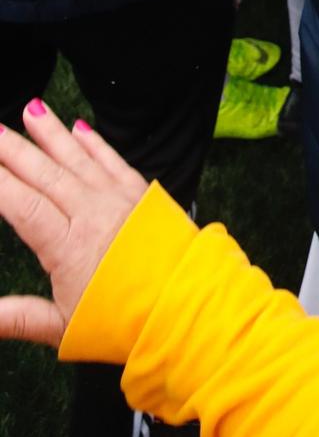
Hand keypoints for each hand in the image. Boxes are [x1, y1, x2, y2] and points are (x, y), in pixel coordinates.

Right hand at [0, 102, 147, 347]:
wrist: (184, 307)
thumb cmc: (120, 324)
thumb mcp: (62, 327)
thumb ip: (16, 318)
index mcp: (67, 247)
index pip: (23, 206)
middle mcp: (91, 214)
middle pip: (45, 175)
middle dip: (14, 149)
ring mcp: (118, 200)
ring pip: (78, 160)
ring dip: (52, 134)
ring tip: (31, 109)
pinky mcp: (141, 194)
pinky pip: (113, 161)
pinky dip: (95, 143)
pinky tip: (79, 127)